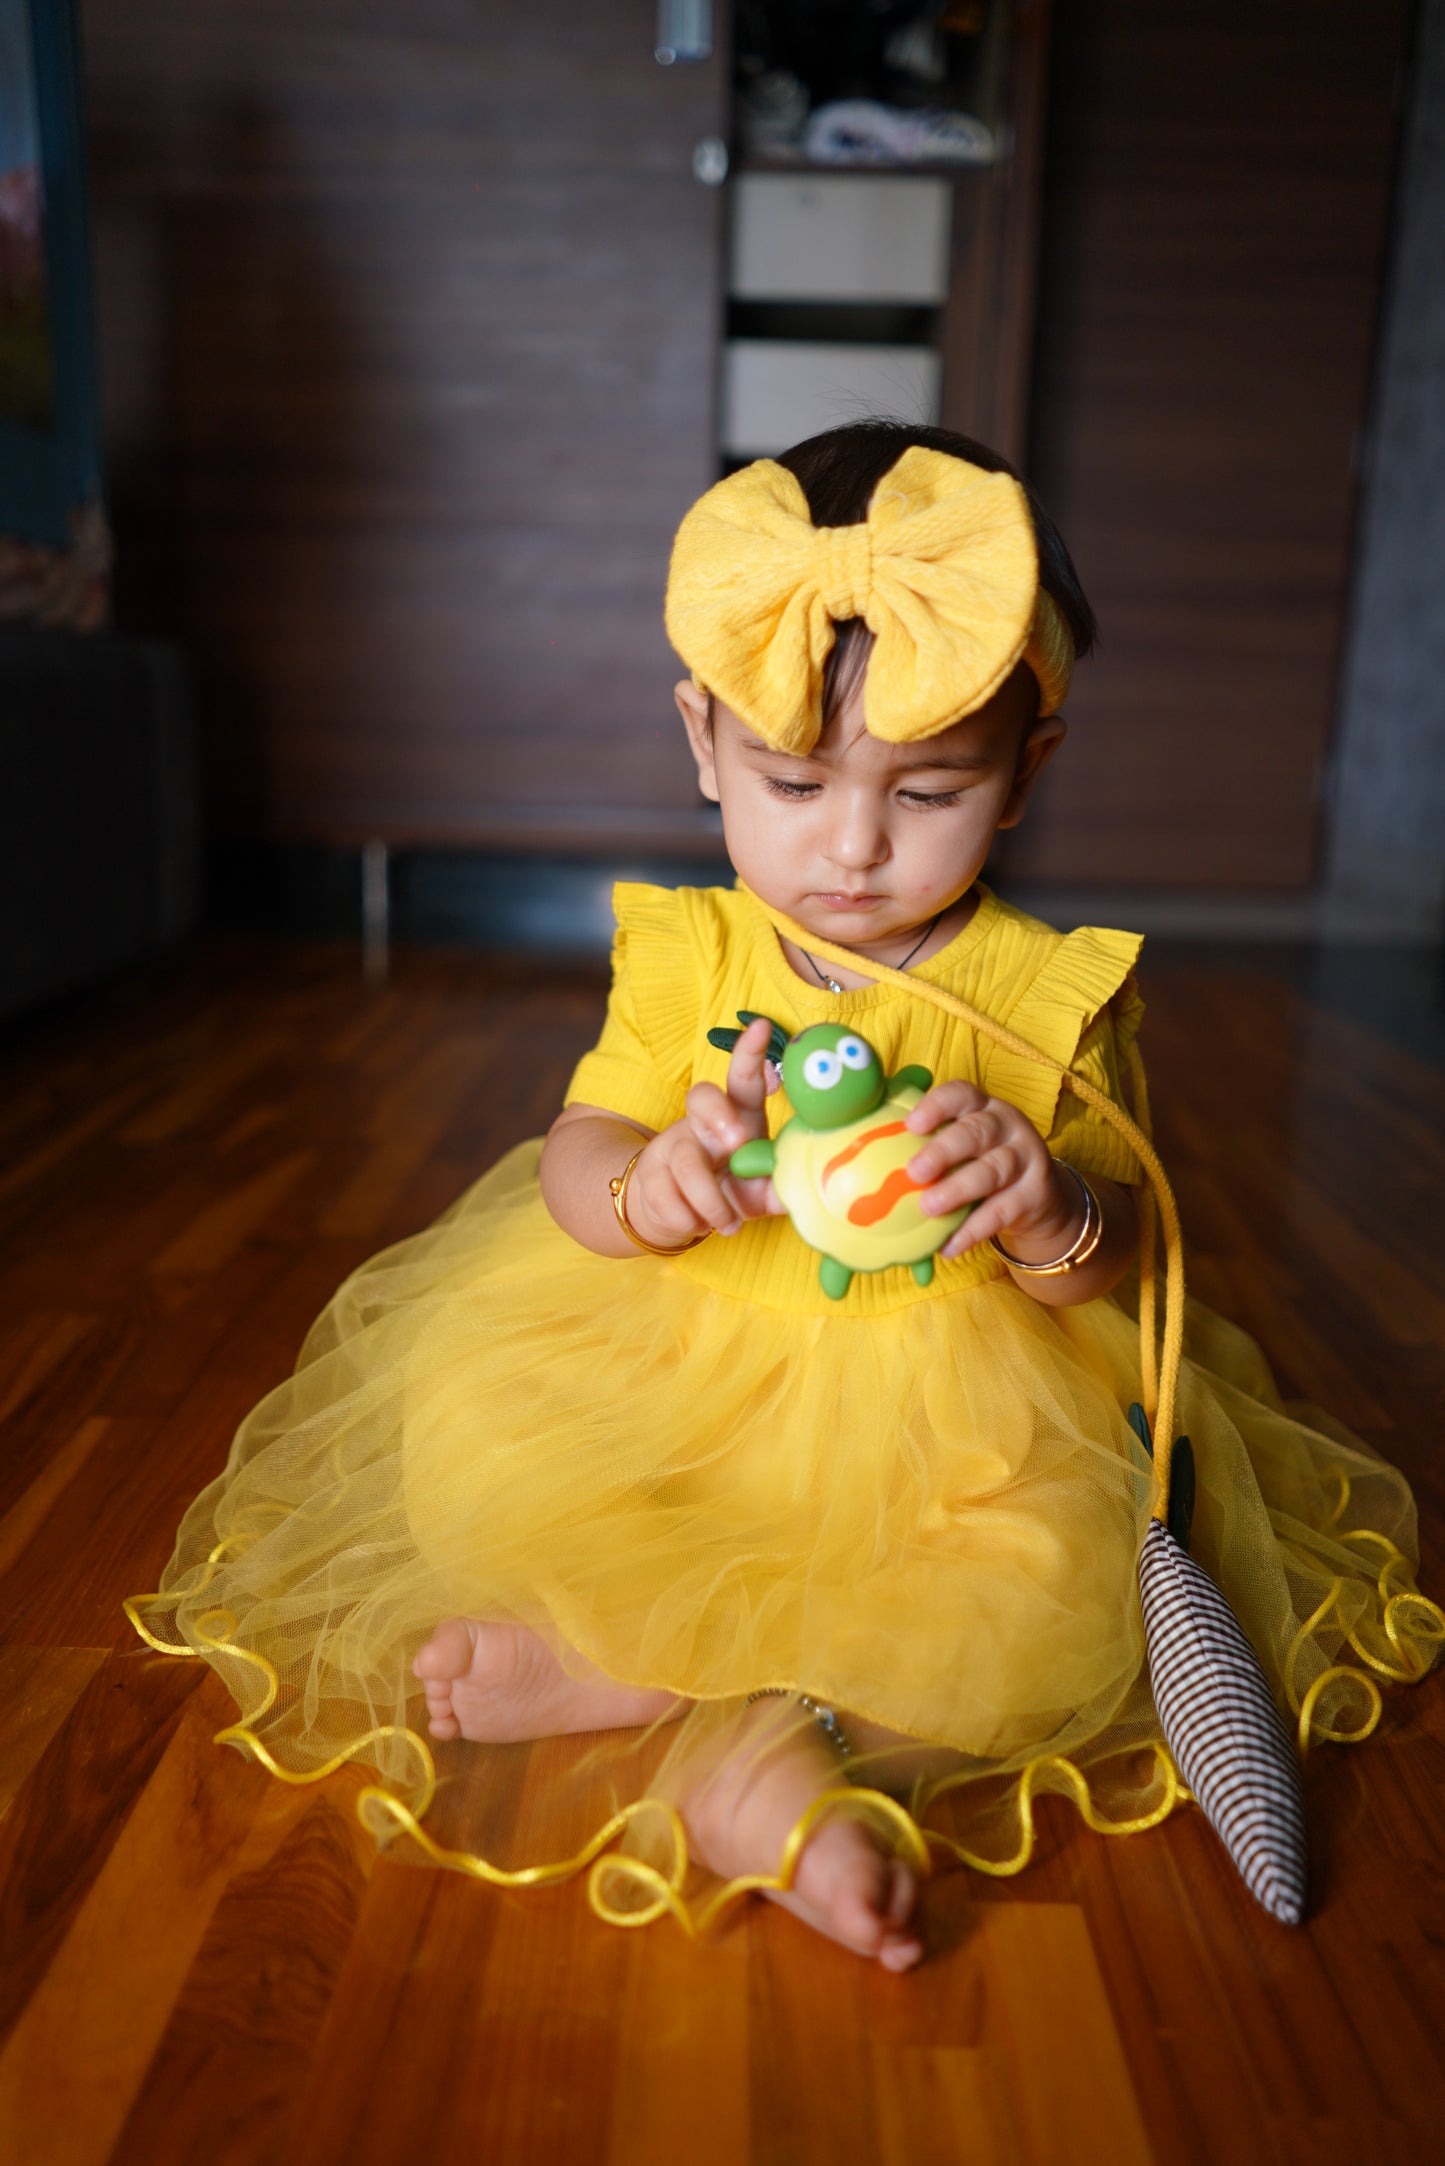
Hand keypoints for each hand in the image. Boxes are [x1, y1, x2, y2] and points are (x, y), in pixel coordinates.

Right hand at [625, 1017, 783, 1244]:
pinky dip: (686, 1219)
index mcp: (739, 1119)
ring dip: (710, 1201)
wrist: (675, 1217)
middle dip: (720, 1116)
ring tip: (727, 1225)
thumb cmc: (728, 1195)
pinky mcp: (649, 1172)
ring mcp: (673, 1144)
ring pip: (685, 1162)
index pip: (743, 1080)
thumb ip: (778, 1191)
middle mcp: (704, 1124)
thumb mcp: (758, 1195)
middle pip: (702, 1097)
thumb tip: (804, 1189)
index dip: (750, 1052)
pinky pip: (663, 1193)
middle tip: (737, 1144)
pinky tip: (700, 1227)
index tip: (761, 1025)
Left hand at [902, 1080, 1084, 1261]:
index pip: (962, 1094)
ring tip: (929, 1208)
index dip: (937, 1106)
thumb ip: (925, 1143)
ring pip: (993, 1170)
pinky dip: (972, 1230)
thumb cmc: (980, 1163)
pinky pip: (1002, 1212)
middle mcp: (1007, 1126)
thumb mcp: (962, 1145)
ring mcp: (1026, 1159)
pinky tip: (948, 1245)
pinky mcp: (1035, 1195)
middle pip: (977, 1131)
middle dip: (944, 1150)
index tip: (911, 1124)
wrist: (1038, 1197)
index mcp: (983, 1107)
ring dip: (958, 1189)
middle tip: (914, 1171)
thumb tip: (860, 1155)